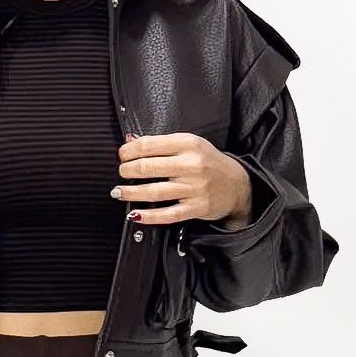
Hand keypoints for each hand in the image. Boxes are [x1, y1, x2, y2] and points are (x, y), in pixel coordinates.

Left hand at [111, 133, 253, 228]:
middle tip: (121, 172)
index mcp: (188, 144)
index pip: (150, 145)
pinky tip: (135, 214)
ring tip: (119, 192)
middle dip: (127, 170)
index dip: (129, 151)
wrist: (236, 184)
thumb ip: (160, 143)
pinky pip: (167, 214)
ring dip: (131, 193)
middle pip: (148, 167)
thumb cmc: (208, 162)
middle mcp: (192, 165)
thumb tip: (130, 140)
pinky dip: (148, 216)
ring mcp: (194, 188)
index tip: (122, 155)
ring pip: (154, 191)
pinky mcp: (196, 208)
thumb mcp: (189, 144)